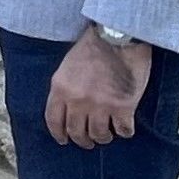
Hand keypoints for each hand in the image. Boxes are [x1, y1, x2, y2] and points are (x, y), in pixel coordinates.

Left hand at [42, 27, 152, 147]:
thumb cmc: (95, 46)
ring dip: (103, 138)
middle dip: (82, 140)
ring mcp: (100, 106)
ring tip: (107, 135)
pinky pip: (123, 130)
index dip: (58, 134)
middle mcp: (78, 100)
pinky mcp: (123, 107)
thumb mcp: (68, 65)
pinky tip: (125, 128)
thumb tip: (68, 108)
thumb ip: (66, 87)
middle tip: (89, 141)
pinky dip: (124, 132)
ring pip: (99, 135)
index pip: (53, 120)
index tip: (64, 140)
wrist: (120, 36)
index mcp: (61, 88)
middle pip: (76, 132)